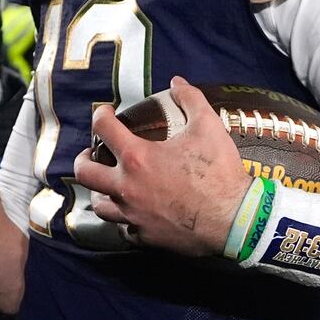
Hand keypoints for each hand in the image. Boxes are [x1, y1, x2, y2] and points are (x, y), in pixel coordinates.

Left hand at [72, 76, 251, 257]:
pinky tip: (134, 212)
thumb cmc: (220, 172)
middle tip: (92, 153)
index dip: (100, 115)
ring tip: (109, 185)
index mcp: (137, 158)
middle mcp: (127, 188)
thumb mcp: (208, 126)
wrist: (235, 219)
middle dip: (83, 158)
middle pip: (85, 172)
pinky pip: (125, 229)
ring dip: (100, 192)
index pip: (103, 128)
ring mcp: (133, 215)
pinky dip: (125, 219)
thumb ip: (190, 99)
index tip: (105, 113)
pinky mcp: (145, 236)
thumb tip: (176, 82)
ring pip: (100, 205)